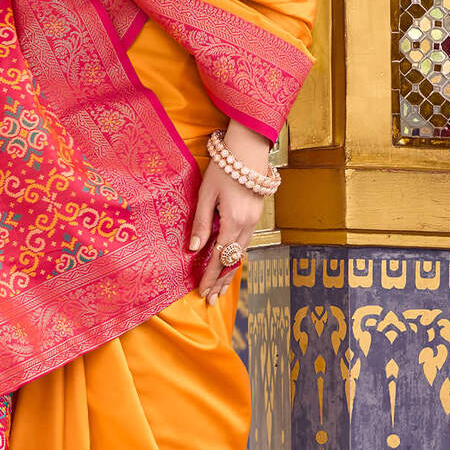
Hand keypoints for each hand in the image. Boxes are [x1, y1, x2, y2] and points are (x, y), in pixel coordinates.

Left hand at [188, 120, 272, 303]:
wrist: (249, 149)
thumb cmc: (223, 167)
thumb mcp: (206, 193)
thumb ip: (201, 223)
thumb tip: (194, 249)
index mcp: (233, 221)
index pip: (220, 257)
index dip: (210, 276)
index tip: (201, 291)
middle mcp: (247, 225)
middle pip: (233, 260)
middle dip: (221, 281)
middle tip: (210, 299)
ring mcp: (254, 220)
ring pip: (241, 254)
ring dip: (230, 273)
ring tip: (220, 290)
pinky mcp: (256, 215)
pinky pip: (246, 243)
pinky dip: (237, 258)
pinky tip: (230, 264)